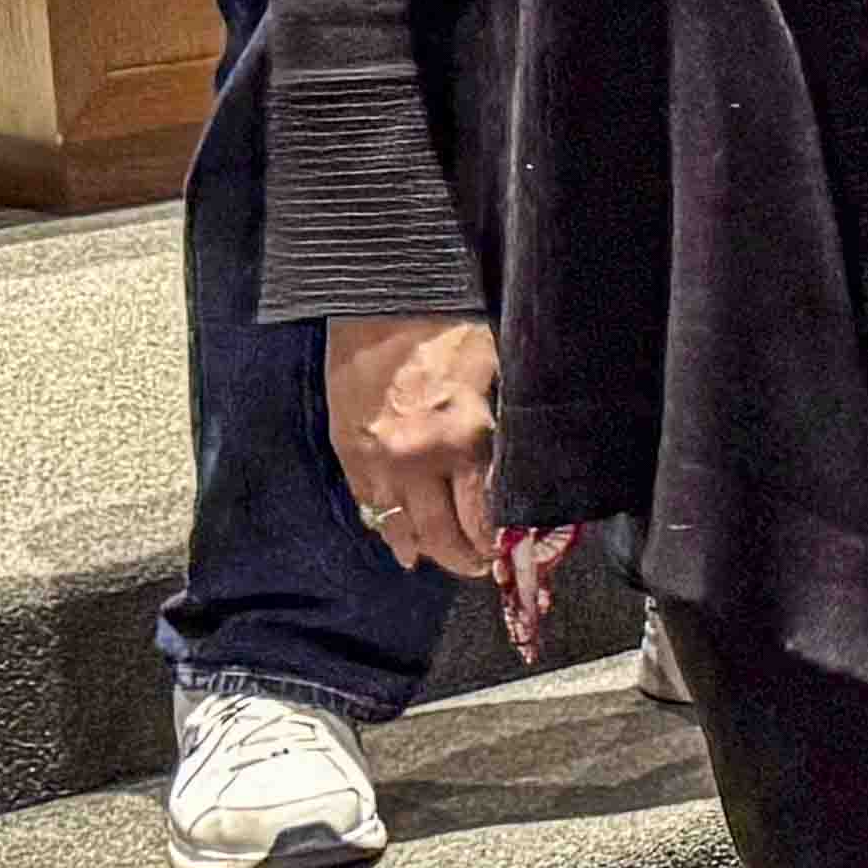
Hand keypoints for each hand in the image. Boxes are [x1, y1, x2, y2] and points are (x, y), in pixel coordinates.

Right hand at [323, 314, 501, 577]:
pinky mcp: (347, 448)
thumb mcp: (502, 370)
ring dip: (420, 547)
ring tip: (437, 558)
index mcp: (464, 439)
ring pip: (397, 527)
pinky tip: (398, 533)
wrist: (379, 298)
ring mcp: (376, 459)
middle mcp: (418, 460)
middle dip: (462, 559)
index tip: (505, 555)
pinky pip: (367, 501)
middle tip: (477, 568)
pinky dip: (385, 521)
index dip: (494, 544)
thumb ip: (506, 427)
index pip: (482, 517)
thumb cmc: (453, 324)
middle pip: (440, 536)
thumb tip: (521, 471)